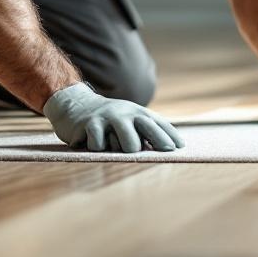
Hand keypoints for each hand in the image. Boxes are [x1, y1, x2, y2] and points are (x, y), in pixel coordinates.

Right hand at [43, 82, 184, 152]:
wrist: (76, 105)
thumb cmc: (110, 120)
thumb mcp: (129, 120)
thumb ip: (146, 132)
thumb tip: (171, 149)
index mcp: (138, 113)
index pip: (158, 123)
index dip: (170, 135)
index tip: (180, 147)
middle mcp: (126, 113)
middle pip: (147, 128)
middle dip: (159, 140)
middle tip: (167, 151)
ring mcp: (109, 117)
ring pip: (126, 143)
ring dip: (123, 149)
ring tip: (116, 148)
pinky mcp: (91, 124)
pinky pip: (100, 145)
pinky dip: (97, 148)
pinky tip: (92, 142)